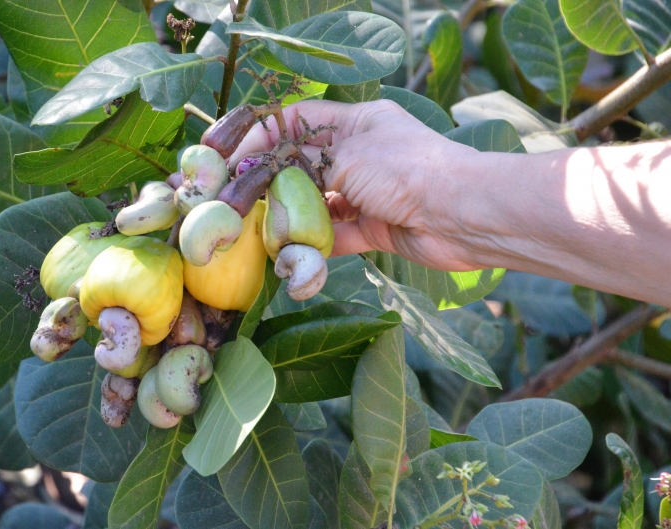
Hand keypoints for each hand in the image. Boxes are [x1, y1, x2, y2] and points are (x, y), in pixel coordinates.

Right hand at [231, 99, 483, 270]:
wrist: (459, 215)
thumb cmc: (405, 170)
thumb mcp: (348, 155)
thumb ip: (306, 165)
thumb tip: (271, 176)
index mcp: (357, 122)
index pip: (299, 120)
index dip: (263, 135)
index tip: (232, 156)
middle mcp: (360, 154)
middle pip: (304, 164)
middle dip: (271, 180)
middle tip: (236, 197)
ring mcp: (367, 193)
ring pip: (317, 203)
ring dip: (290, 215)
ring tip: (258, 226)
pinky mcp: (374, 228)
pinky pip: (336, 235)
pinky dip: (314, 244)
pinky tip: (289, 251)